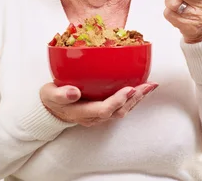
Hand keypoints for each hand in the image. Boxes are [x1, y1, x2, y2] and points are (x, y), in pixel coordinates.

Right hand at [40, 82, 157, 126]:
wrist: (51, 109)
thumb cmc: (51, 99)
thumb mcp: (50, 94)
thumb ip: (61, 94)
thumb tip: (74, 93)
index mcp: (81, 112)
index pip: (103, 110)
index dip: (118, 101)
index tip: (129, 88)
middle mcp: (94, 117)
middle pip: (118, 111)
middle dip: (135, 99)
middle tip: (148, 85)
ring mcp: (100, 116)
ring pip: (123, 110)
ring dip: (138, 99)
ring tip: (150, 86)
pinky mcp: (104, 111)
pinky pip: (122, 107)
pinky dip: (134, 98)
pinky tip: (143, 88)